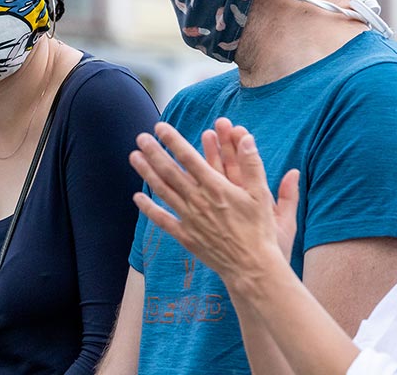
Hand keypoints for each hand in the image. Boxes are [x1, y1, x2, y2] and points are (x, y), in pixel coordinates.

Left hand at [130, 119, 299, 284]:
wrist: (253, 268)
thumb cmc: (261, 232)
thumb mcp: (262, 196)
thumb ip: (253, 166)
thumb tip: (246, 139)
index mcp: (216, 187)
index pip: (189, 158)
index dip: (173, 141)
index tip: (161, 127)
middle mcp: (199, 200)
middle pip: (170, 171)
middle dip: (154, 152)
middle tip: (141, 137)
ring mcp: (189, 219)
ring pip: (163, 191)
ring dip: (147, 173)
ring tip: (134, 157)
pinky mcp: (186, 236)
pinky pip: (163, 220)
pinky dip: (149, 208)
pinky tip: (137, 197)